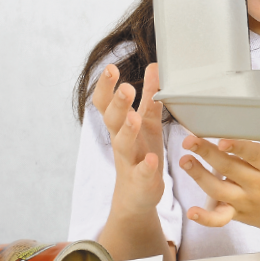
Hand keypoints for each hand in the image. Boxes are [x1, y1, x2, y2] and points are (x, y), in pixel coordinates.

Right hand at [93, 63, 164, 215]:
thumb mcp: (147, 120)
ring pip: (123, 144)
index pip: (106, 102)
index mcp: (120, 123)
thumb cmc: (141, 151)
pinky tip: (151, 160)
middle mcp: (120, 139)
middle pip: (112, 119)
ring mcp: (129, 160)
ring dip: (128, 130)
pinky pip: (142, 173)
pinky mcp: (141, 180)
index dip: (105, 86)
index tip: (110, 67)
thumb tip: (154, 66)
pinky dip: (146, 167)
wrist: (137, 194)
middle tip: (126, 88)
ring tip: (134, 118)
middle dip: (118, 104)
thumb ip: (150, 94)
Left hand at [179, 136, 259, 239]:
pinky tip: (191, 211)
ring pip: (219, 189)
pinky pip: (219, 219)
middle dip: (208, 153)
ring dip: (199, 175)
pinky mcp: (237, 213)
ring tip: (185, 160)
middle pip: (229, 168)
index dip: (238, 147)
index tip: (222, 140)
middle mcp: (258, 185)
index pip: (254, 155)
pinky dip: (205, 218)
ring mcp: (245, 200)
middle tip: (190, 140)